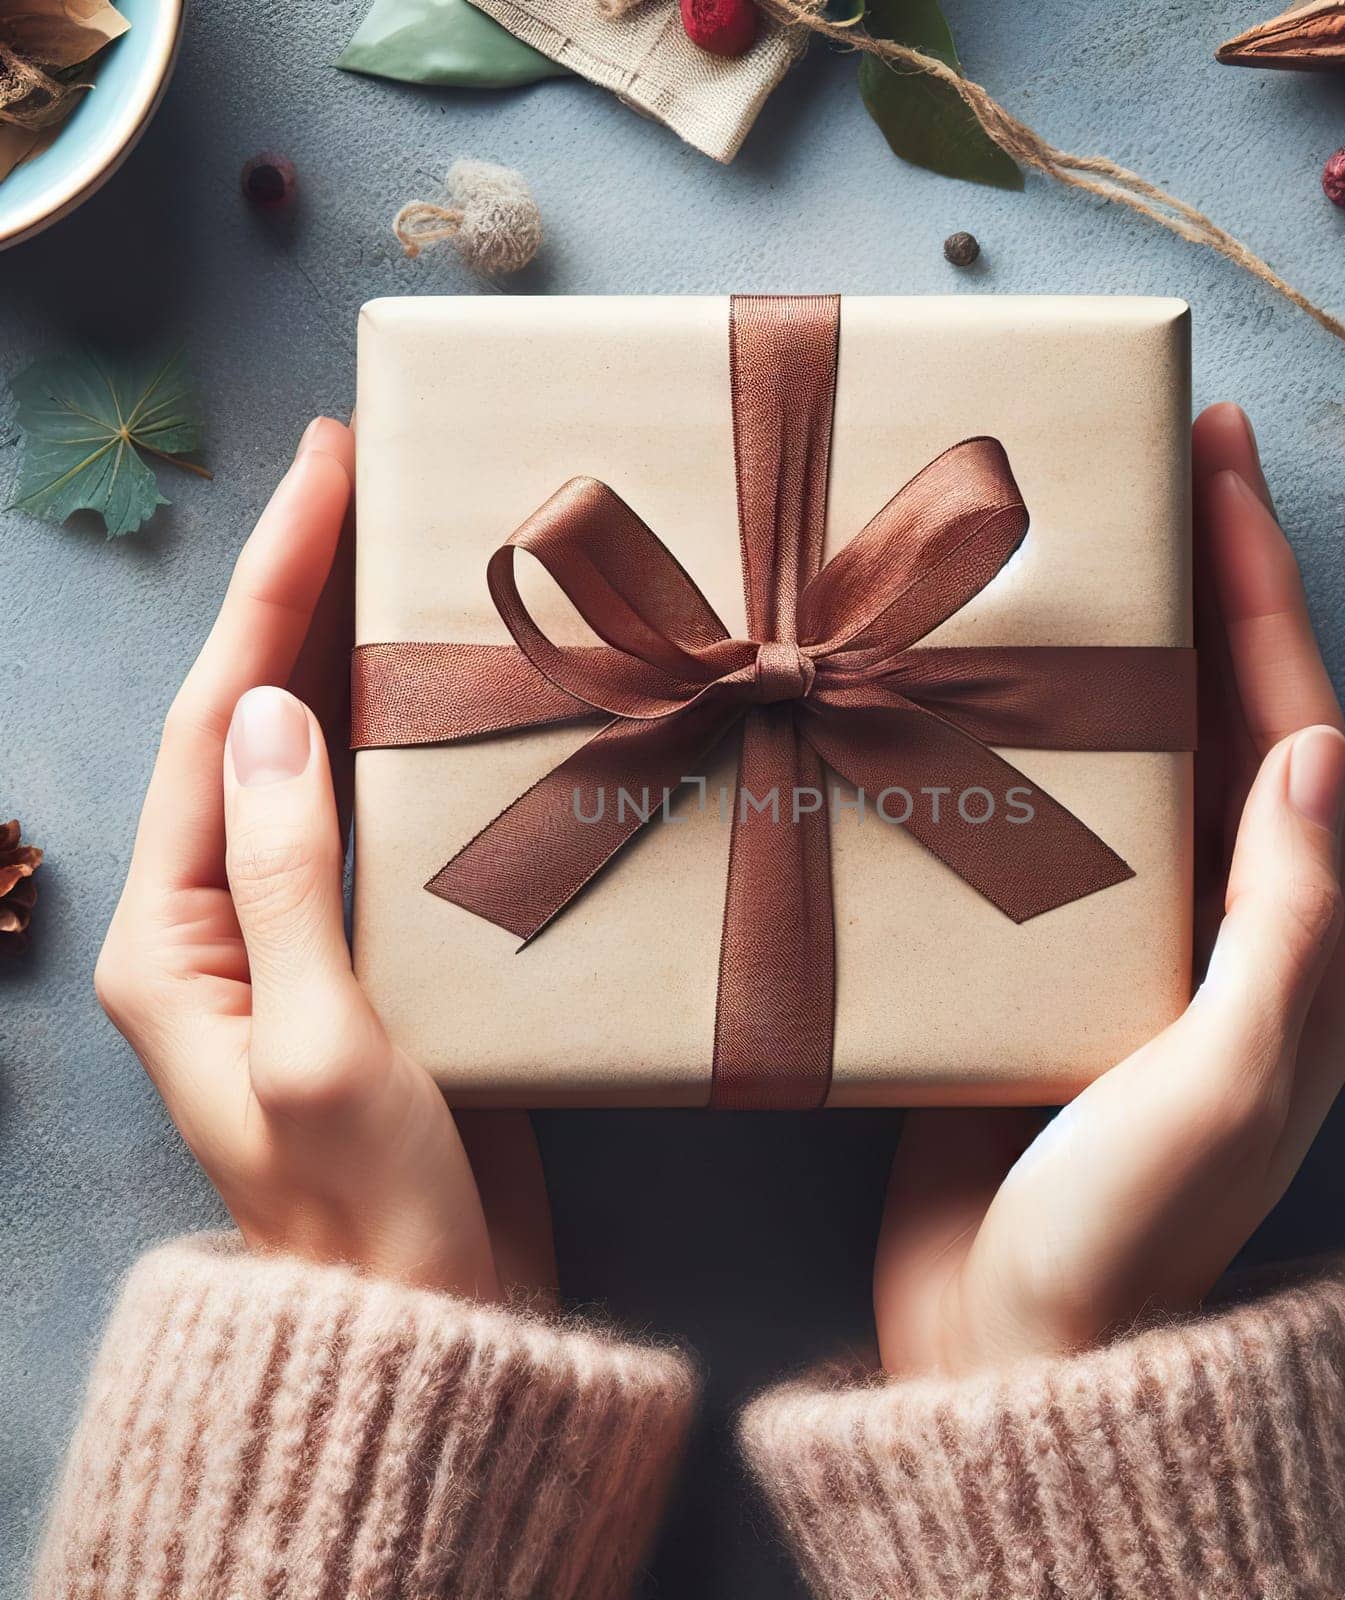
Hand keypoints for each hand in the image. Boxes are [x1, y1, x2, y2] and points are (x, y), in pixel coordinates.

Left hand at [95, 419, 555, 1304]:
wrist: (430, 1316)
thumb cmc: (368, 1204)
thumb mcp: (317, 1046)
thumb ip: (288, 879)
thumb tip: (269, 709)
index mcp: (175, 936)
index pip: (217, 724)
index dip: (270, 591)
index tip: (322, 475)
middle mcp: (221, 918)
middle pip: (255, 719)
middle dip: (299, 592)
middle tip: (359, 469)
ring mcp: (296, 931)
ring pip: (318, 756)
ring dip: (352, 649)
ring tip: (401, 544)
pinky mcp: (369, 949)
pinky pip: (379, 812)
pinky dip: (407, 735)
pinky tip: (445, 684)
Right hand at [874, 403, 1344, 1376]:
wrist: (1013, 1347)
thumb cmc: (1122, 1232)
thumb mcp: (1221, 1081)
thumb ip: (1279, 925)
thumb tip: (1310, 746)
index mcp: (1301, 941)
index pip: (1289, 720)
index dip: (1259, 584)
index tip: (1221, 462)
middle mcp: (1230, 925)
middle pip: (1219, 717)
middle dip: (1195, 586)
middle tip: (1143, 466)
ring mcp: (1135, 939)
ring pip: (1132, 756)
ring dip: (1111, 650)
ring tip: (1060, 549)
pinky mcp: (1048, 961)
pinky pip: (1052, 817)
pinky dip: (1029, 739)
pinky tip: (973, 685)